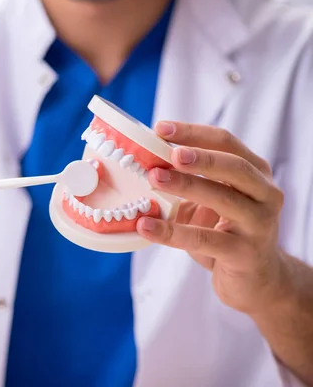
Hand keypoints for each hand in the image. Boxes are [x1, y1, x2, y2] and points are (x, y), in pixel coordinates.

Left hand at [136, 121, 289, 314]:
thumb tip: (143, 161)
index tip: (160, 127)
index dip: (193, 133)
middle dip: (199, 157)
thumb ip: (189, 180)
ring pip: (224, 199)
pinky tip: (146, 226)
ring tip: (154, 178)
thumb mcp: (211, 200)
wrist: (256, 280)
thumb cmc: (225, 232)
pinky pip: (205, 239)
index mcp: (255, 173)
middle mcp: (265, 193)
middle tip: (166, 152)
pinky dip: (173, 232)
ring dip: (186, 186)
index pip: (226, 142)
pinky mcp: (245, 253)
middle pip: (233, 166)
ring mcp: (259, 224)